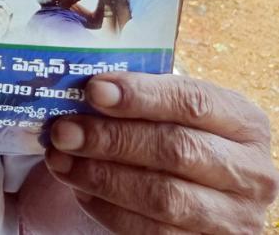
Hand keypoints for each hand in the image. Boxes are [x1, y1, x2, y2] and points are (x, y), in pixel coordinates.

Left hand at [44, 72, 278, 232]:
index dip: (141, 95)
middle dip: (111, 138)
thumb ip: (139, 99)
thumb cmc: (178, 135)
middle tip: (63, 131)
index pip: (193, 101)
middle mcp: (250, 171)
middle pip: (176, 150)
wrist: (203, 192)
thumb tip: (83, 89)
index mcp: (243, 122)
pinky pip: (154, 234)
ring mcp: (235, 218)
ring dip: (102, 177)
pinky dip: (109, 210)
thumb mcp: (173, 110)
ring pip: (164, 197)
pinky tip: (81, 190)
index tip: (93, 90)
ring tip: (60, 160)